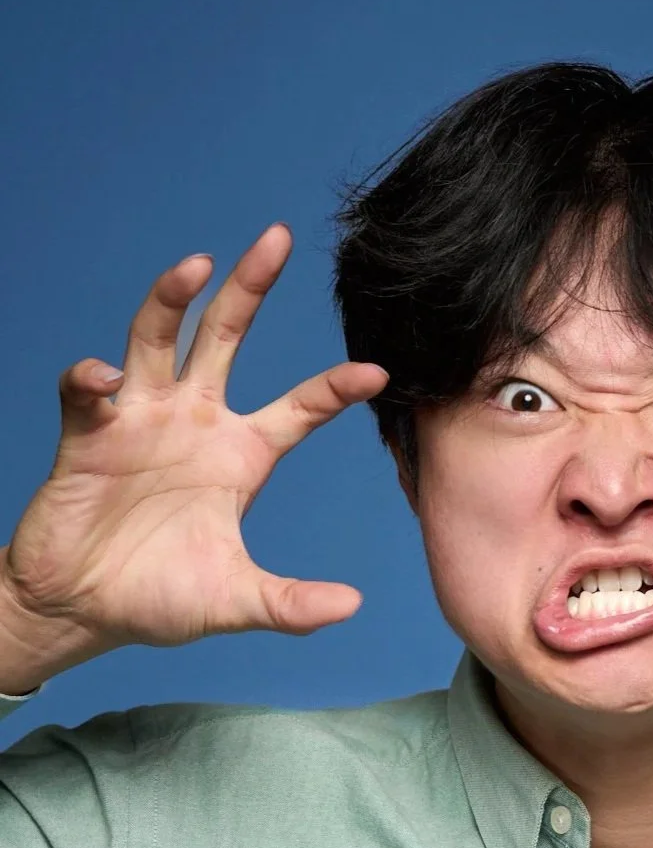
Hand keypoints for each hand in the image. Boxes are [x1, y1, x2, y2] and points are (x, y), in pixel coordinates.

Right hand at [1, 224, 387, 658]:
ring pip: (156, 339)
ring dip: (170, 300)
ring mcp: (140, 420)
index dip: (335, 388)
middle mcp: (195, 422)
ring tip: (194, 266)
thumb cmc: (160, 599)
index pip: (300, 408)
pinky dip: (91, 378)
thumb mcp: (236, 602)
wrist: (81, 609)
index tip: (376, 372)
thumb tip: (352, 607)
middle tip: (277, 238)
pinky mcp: (88, 435)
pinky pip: (87, 393)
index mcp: (242, 456)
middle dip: (249, 288)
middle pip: (226, 336)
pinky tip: (100, 377)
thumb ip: (290, 606)